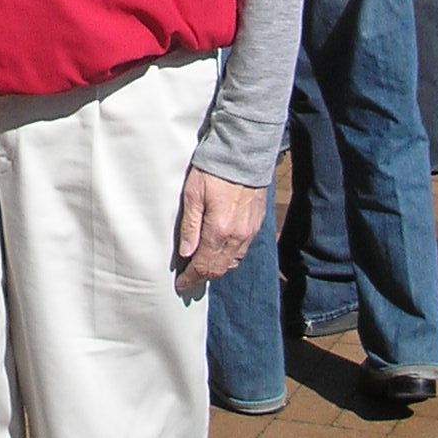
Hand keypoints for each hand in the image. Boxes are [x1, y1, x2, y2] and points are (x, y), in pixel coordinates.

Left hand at [174, 167, 266, 294]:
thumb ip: (190, 226)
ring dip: (217, 269)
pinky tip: (220, 253)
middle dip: (203, 277)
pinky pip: (242, 251)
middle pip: (219, 269)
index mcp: (219, 230)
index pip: (204, 265)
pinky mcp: (256, 225)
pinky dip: (230, 258)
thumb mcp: (193, 194)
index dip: (191, 278)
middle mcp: (237, 236)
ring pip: (232, 262)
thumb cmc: (214, 170)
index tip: (181, 284)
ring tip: (202, 269)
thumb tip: (186, 253)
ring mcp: (249, 232)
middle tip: (189, 280)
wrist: (244, 153)